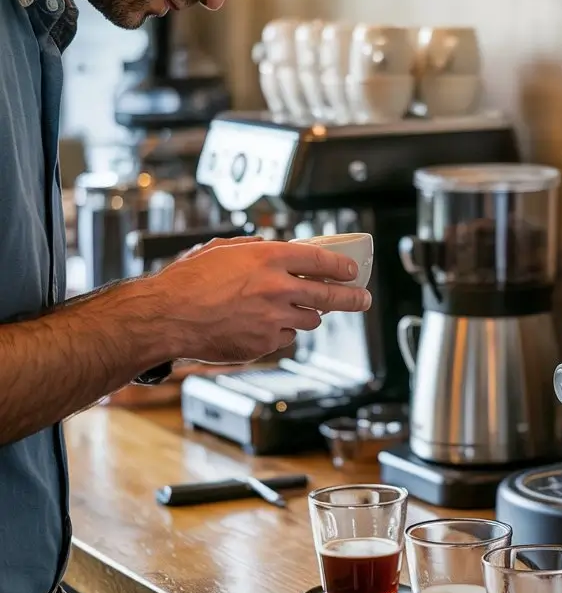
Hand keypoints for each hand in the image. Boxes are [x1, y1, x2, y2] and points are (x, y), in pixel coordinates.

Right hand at [139, 236, 371, 363]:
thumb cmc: (189, 281)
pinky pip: (286, 337)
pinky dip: (281, 332)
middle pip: (331, 296)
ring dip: (308, 314)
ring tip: (290, 309)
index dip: (342, 267)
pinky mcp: (265, 343)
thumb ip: (256, 249)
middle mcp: (277, 288)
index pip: (321, 261)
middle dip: (353, 298)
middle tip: (363, 299)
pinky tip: (260, 324)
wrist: (167, 316)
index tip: (352, 271)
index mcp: (269, 258)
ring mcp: (274, 318)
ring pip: (310, 320)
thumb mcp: (224, 250)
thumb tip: (278, 250)